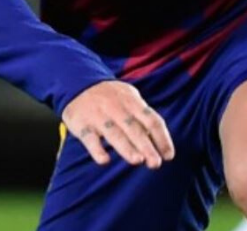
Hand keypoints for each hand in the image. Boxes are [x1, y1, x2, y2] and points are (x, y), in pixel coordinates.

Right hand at [61, 80, 175, 168]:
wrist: (78, 82)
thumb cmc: (111, 96)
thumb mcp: (130, 98)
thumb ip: (142, 117)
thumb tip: (159, 141)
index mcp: (133, 102)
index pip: (152, 120)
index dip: (162, 138)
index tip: (168, 155)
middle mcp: (118, 108)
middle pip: (135, 129)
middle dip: (146, 147)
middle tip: (155, 164)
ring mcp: (99, 116)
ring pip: (115, 133)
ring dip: (126, 148)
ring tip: (138, 161)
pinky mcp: (81, 124)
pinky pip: (89, 138)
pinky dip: (97, 149)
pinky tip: (104, 161)